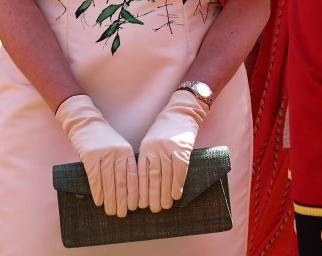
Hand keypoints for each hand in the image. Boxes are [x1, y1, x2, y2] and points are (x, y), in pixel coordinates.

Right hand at [55, 94, 138, 217]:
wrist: (85, 122)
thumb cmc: (102, 139)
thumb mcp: (117, 148)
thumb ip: (122, 164)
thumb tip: (126, 190)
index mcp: (127, 152)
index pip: (133, 176)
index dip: (134, 193)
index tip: (135, 207)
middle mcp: (117, 152)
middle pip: (122, 181)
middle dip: (123, 200)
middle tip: (123, 214)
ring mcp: (104, 153)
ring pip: (109, 181)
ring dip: (110, 199)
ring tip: (111, 211)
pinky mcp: (90, 155)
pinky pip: (95, 177)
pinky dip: (97, 191)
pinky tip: (99, 201)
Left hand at [138, 90, 207, 211]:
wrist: (180, 113)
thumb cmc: (164, 131)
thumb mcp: (151, 142)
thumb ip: (148, 159)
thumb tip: (145, 185)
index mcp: (145, 148)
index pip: (140, 173)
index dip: (140, 190)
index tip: (138, 204)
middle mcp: (155, 148)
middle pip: (153, 176)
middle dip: (152, 195)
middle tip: (152, 209)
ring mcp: (169, 148)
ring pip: (166, 175)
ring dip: (165, 193)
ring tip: (164, 206)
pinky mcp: (183, 148)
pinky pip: (180, 170)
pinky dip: (178, 184)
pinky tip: (176, 195)